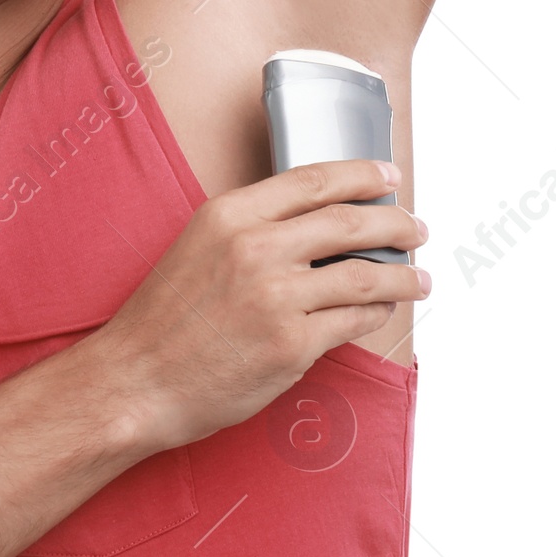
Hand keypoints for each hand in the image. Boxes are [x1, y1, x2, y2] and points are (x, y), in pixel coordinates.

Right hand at [81, 160, 428, 454]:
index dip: (361, 174)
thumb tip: (320, 226)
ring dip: (404, 276)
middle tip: (416, 227)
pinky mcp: (292, 345)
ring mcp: (277, 298)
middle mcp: (256, 248)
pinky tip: (384, 312)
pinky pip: (354, 321)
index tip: (388, 175)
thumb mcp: (198, 247)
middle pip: (350, 223)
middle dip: (396, 222)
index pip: (314, 180)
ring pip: (366, 276)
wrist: (136, 381)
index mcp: (230, 215)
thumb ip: (252, 229)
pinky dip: (377, 315)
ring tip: (419, 278)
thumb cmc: (163, 321)